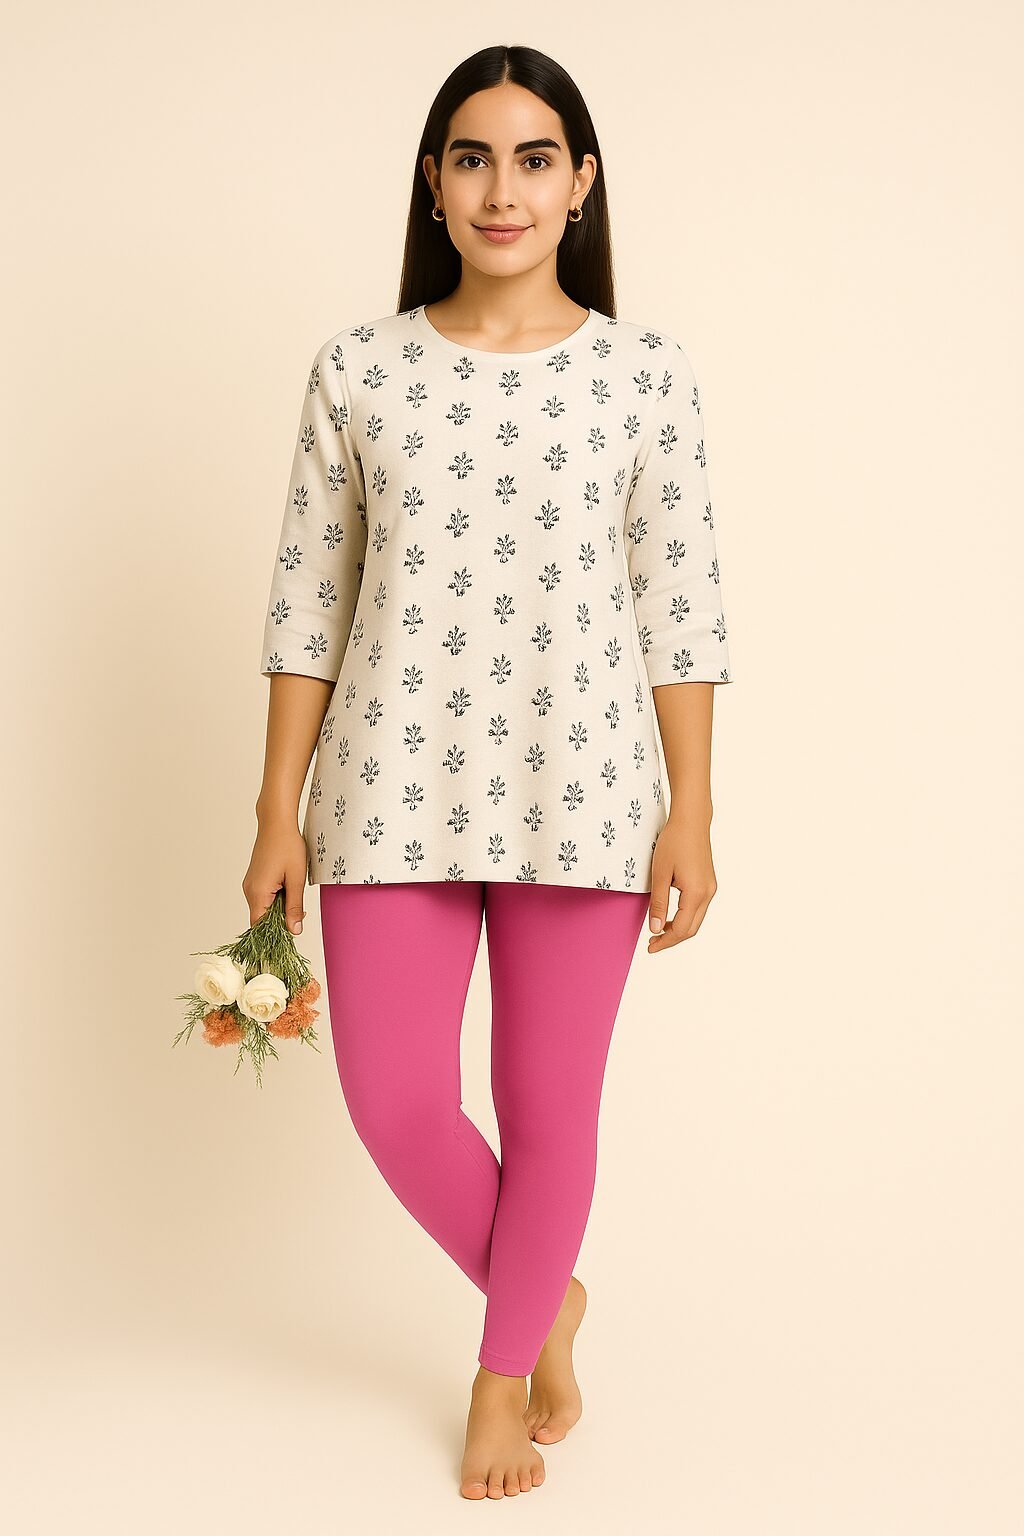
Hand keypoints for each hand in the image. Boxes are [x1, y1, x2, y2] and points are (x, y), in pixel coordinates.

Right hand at [242, 821, 307, 933]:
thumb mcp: (296, 879)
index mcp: (258, 893)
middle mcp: (249, 891)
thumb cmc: (287, 846)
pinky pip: (263, 897)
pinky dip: (275, 899)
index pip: (260, 927)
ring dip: (279, 908)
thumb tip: (294, 931)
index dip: (275, 934)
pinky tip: (288, 888)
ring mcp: (250, 884)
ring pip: (263, 908)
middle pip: (261, 919)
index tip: (292, 931)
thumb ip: (294, 907)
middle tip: (300, 912)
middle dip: (280, 920)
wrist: (276, 822)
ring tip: (295, 893)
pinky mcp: (254, 879)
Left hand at [646, 814, 717, 952]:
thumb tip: (656, 929)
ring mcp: (710, 888)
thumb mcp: (660, 874)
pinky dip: (684, 917)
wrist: (691, 821)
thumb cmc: (674, 842)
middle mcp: (707, 893)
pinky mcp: (708, 883)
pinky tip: (670, 915)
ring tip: (659, 930)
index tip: (650, 947)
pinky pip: (698, 908)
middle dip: (672, 938)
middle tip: (652, 943)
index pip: (681, 929)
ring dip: (678, 928)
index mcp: (696, 893)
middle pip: (692, 929)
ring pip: (696, 919)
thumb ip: (658, 904)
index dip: (665, 941)